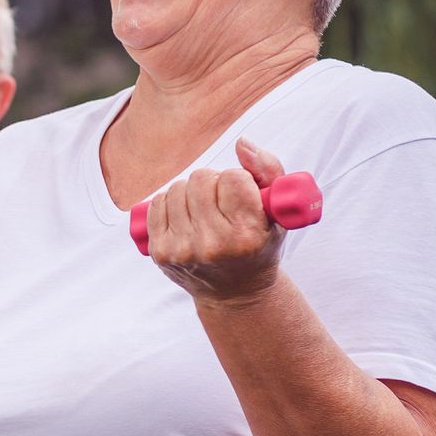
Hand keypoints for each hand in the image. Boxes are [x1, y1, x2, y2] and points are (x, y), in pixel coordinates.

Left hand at [140, 137, 291, 304]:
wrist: (234, 292)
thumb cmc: (258, 245)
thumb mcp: (278, 212)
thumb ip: (269, 170)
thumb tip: (241, 143)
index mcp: (246, 235)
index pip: (233, 178)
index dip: (239, 181)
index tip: (242, 197)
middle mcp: (212, 245)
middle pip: (201, 178)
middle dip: (213, 183)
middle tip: (221, 202)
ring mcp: (182, 250)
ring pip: (177, 188)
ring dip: (191, 193)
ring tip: (204, 211)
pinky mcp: (160, 252)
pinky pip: (157, 203)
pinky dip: (171, 204)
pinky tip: (186, 218)